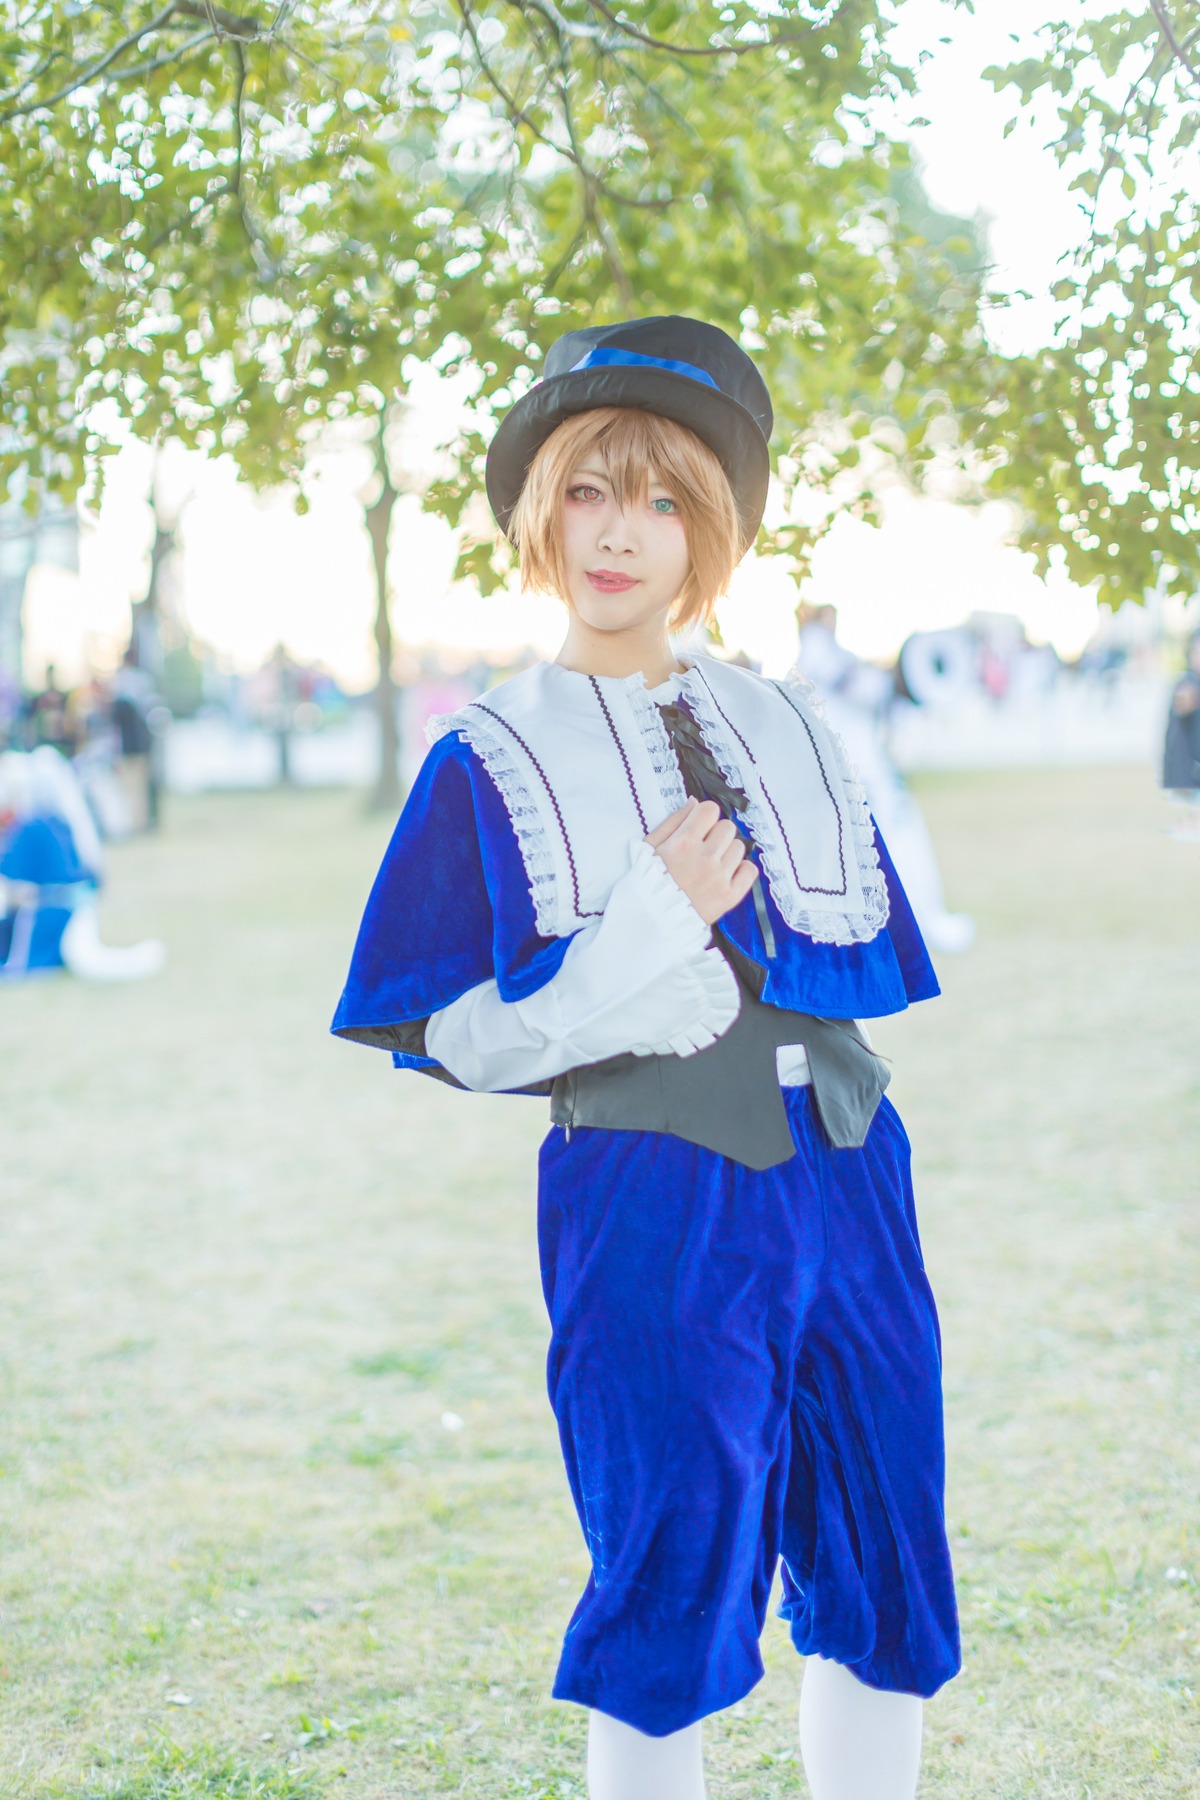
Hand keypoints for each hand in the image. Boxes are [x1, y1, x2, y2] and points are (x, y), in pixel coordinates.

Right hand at [645, 797, 759, 925]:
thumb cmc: (647, 882)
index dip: (704, 816)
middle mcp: (704, 858)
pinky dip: (741, 870)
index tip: (699, 827)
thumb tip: (694, 803)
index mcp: (683, 842)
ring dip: (727, 853)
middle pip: (728, 827)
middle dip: (716, 834)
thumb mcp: (649, 847)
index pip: (710, 810)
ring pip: (739, 847)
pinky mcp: (730, 896)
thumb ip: (673, 821)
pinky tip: (726, 875)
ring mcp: (719, 878)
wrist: (650, 921)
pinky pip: (750, 870)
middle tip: (704, 849)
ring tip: (711, 866)